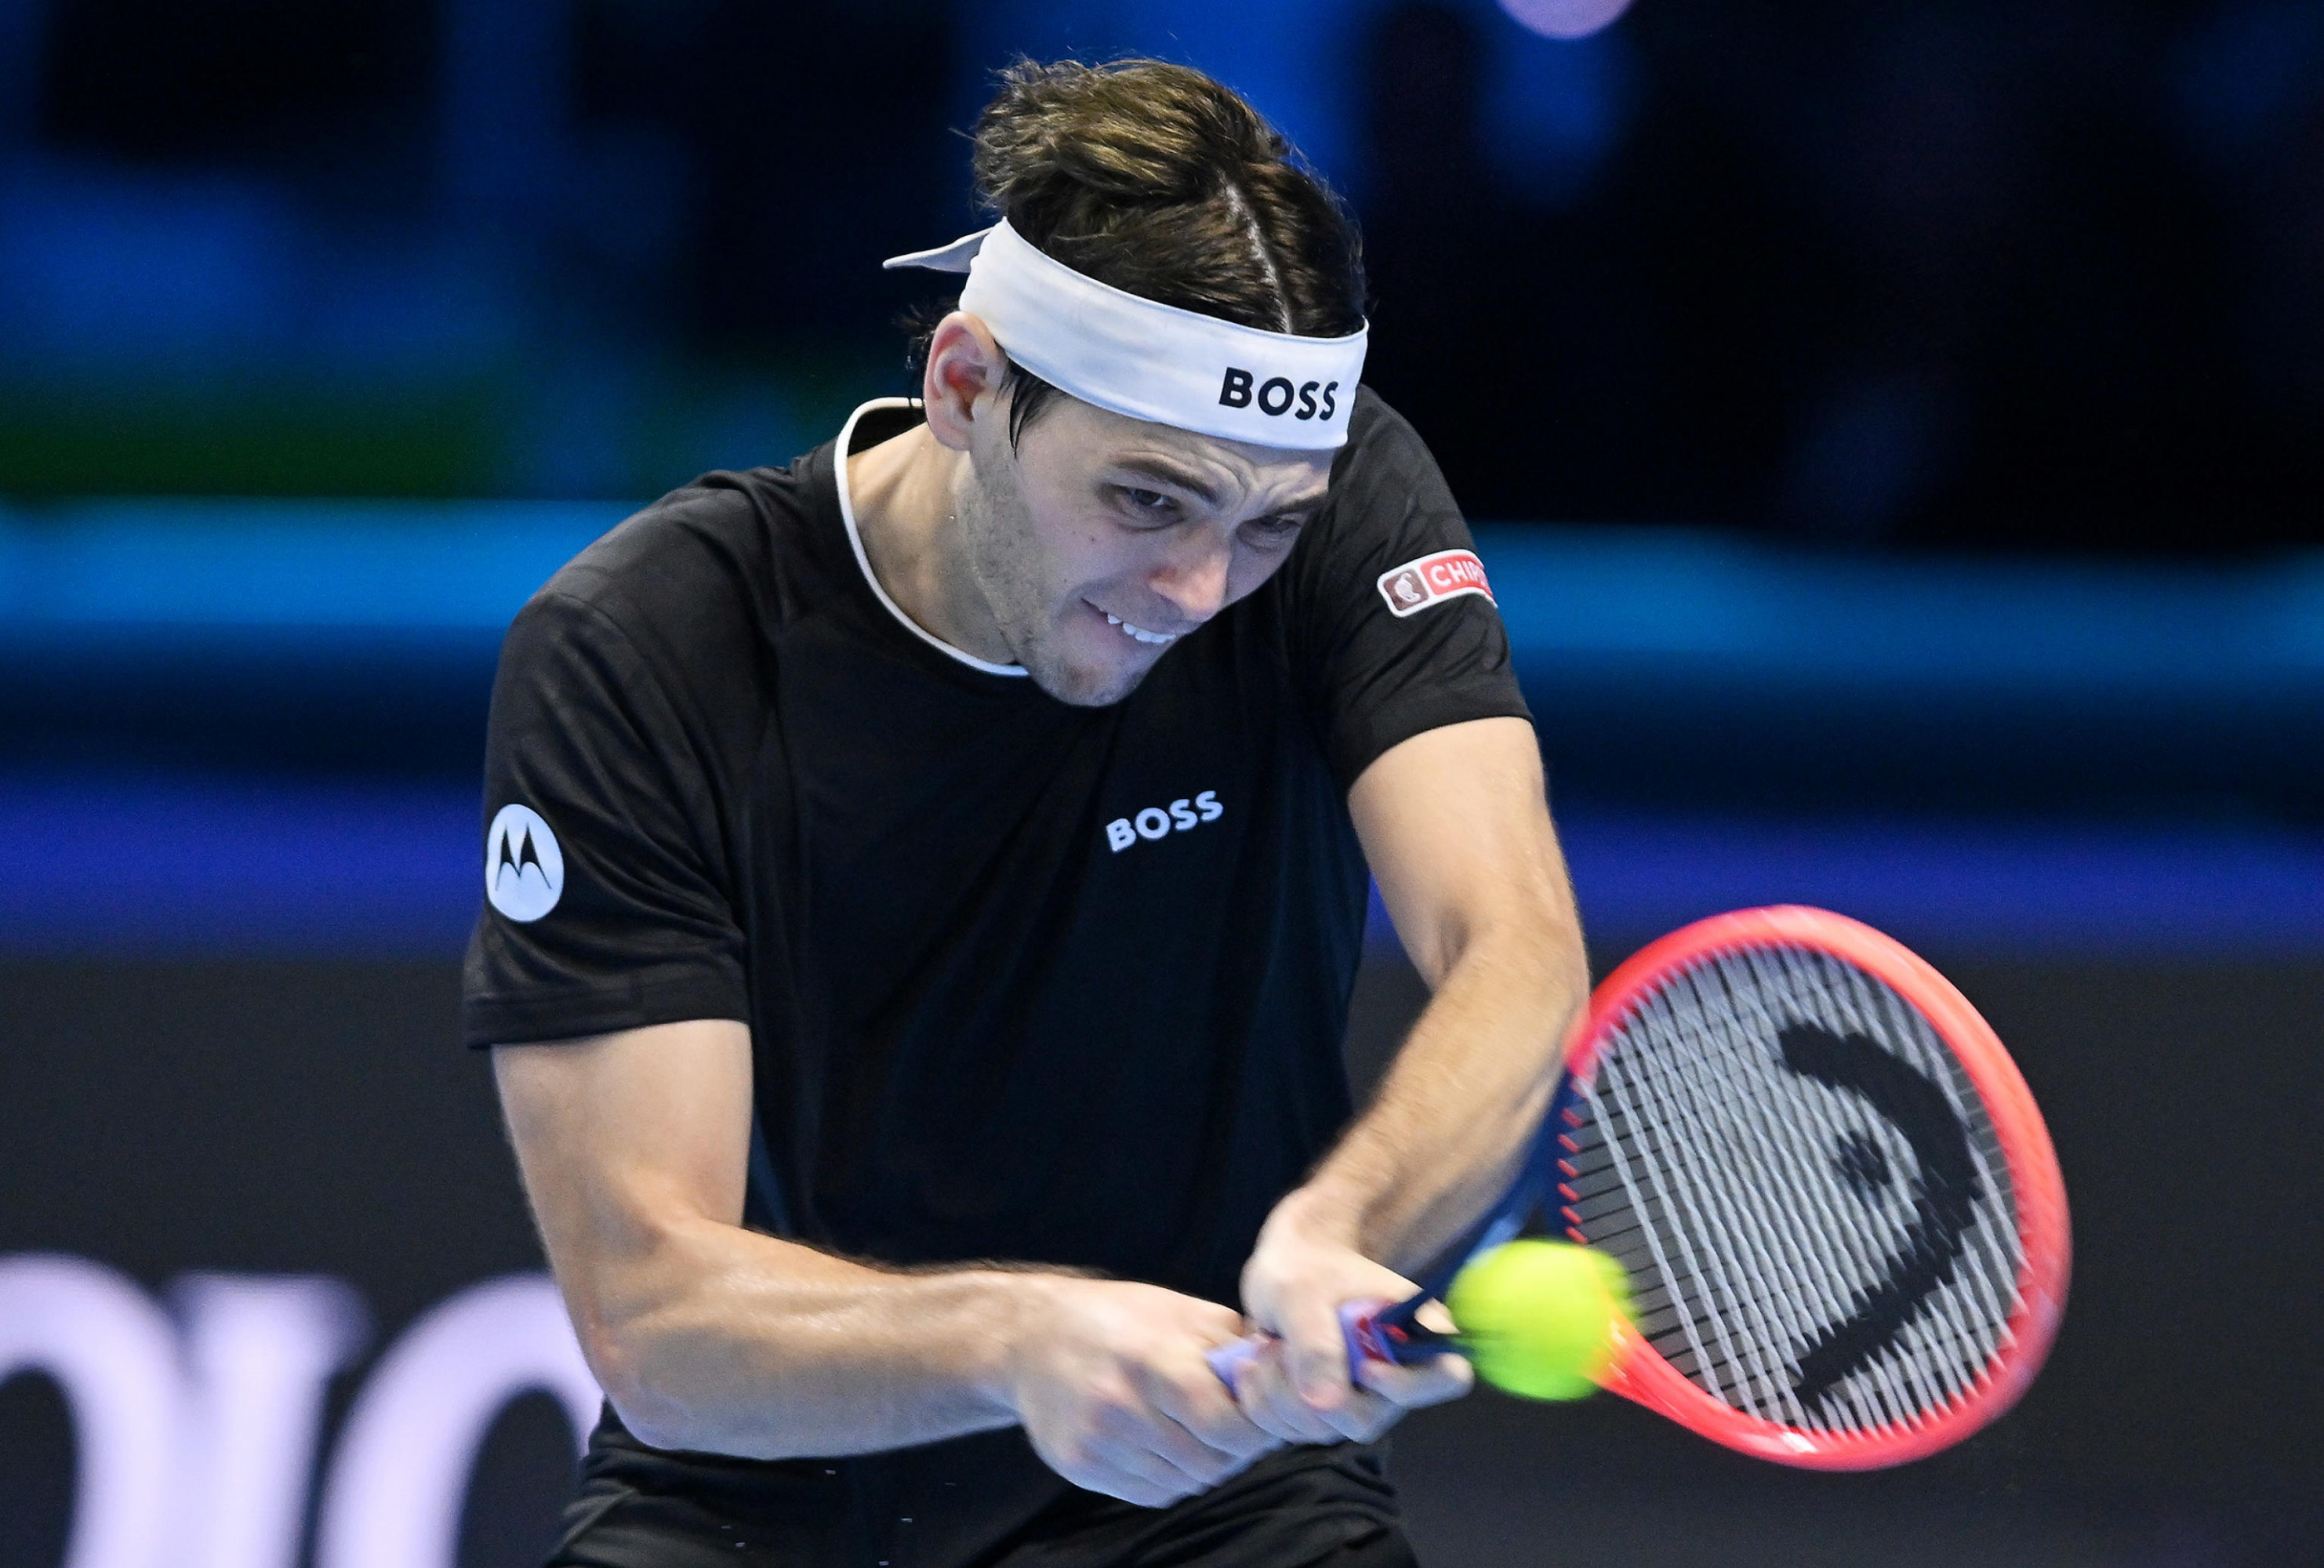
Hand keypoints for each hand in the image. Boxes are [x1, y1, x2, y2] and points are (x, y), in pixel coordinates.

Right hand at [1005, 1276, 1280, 1506]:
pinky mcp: (1080, 1467)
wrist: (1030, 1338)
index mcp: (1150, 1360)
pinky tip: (1168, 1446)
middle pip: (1208, 1460)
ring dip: (1204, 1465)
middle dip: (1233, 1450)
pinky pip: (1151, 1493)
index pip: (1224, 1423)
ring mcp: (1097, 1442)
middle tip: (1236, 1430)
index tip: (1257, 1416)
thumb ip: (1232, 1343)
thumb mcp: (1177, 1311)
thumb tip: (1285, 1373)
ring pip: (1183, 1482)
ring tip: (1201, 1434)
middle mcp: (1120, 1406)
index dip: (1252, 1427)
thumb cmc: (1117, 1318)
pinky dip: (1172, 1478)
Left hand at [1233, 1189, 1473, 1444]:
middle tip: (1278, 1349)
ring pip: (1324, 1430)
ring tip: (1263, 1348)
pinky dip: (1264, 1404)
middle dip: (1313, 1392)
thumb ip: (1317, 1343)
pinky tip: (1252, 1365)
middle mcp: (1392, 1375)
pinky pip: (1292, 1431)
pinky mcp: (1320, 1411)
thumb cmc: (1304, 1265)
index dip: (1410, 1386)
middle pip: (1367, 1420)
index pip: (1447, 1378)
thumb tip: (1326, 1405)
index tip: (1364, 1368)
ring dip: (1280, 1396)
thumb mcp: (1303, 1291)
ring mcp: (1356, 1398)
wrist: (1280, 1270)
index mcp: (1414, 1334)